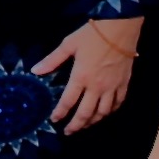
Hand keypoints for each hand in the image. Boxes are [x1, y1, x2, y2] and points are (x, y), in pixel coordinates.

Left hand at [35, 18, 139, 133]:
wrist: (121, 26)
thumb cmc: (93, 34)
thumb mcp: (69, 44)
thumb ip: (52, 60)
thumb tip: (35, 70)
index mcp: (80, 77)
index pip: (67, 102)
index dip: (60, 113)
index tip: (54, 120)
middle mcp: (96, 87)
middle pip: (86, 113)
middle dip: (76, 125)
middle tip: (68, 132)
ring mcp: (112, 87)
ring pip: (102, 112)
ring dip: (92, 122)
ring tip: (85, 125)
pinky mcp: (124, 83)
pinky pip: (117, 103)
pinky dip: (110, 112)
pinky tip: (105, 113)